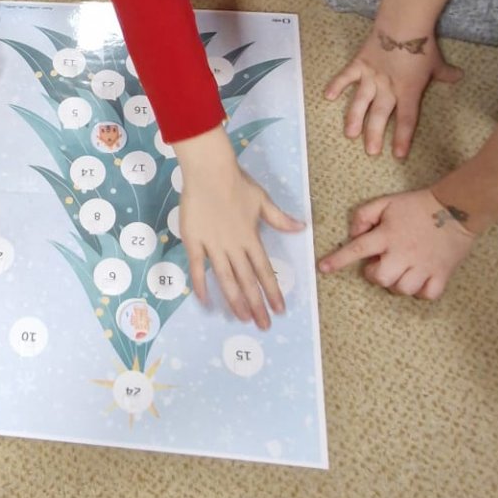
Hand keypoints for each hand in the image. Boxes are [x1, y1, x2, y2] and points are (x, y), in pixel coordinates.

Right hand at [175, 126, 305, 326]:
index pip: (265, 271)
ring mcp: (214, 246)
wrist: (210, 172)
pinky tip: (206, 301)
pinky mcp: (194, 242)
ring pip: (226, 280)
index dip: (272, 292)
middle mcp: (235, 247)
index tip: (279, 309)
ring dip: (235, 301)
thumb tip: (302, 227)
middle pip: (247, 282)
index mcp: (252, 238)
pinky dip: (201, 285)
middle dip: (257, 305)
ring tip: (242, 319)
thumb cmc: (237, 183)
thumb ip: (279, 219)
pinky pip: (198, 268)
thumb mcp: (263, 201)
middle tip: (263, 325)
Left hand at [318, 187, 476, 298]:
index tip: (323, 268)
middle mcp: (404, 253)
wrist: (457, 207)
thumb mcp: (386, 202)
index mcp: (388, 235)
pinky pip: (427, 295)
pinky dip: (421, 292)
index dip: (338, 260)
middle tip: (381, 264)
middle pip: (380, 278)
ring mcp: (424, 265)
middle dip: (375, 275)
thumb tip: (352, 234)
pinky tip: (419, 280)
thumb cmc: (418, 205)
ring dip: (398, 284)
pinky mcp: (442, 274)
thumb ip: (364, 215)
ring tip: (402, 270)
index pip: (357, 248)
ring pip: (403, 289)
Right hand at [324, 26, 462, 159]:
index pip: (406, 119)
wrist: (404, 22)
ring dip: (354, 118)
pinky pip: (346, 76)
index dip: (402, 138)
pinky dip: (336, 85)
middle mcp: (388, 87)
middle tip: (370, 151)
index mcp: (408, 90)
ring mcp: (371, 75)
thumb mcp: (437, 62)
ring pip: (361, 101)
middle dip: (374, 135)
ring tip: (350, 134)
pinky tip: (328, 96)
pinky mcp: (360, 63)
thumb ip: (445, 74)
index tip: (398, 155)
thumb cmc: (422, 44)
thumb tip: (459, 77)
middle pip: (380, 115)